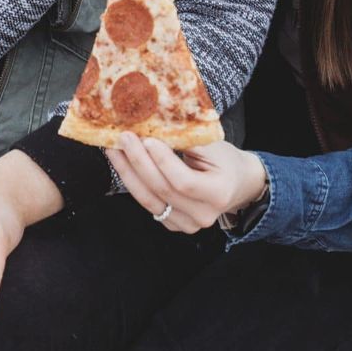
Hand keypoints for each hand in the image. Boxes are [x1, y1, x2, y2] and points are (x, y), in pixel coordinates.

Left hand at [106, 133, 266, 233]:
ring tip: (114, 150)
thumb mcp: (214, 146)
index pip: (184, 181)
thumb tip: (154, 125)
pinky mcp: (173, 224)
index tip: (148, 139)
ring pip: (149, 200)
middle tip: (123, 139)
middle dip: (138, 162)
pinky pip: (149, 204)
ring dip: (128, 173)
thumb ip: (187, 141)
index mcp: (218, 194)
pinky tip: (123, 164)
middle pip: (162, 190)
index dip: (163, 161)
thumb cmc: (226, 160)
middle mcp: (202, 216)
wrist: (237, 184)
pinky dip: (134, 183)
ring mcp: (187, 224)